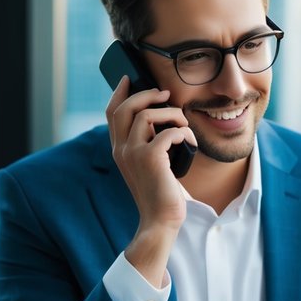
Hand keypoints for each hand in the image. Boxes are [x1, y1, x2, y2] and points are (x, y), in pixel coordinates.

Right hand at [105, 78, 198, 285]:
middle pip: (125, 107)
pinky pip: (168, 132)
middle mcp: (121, 149)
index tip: (129, 79)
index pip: (111, 113)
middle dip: (146, 95)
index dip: (120, 93)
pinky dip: (183, 132)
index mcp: (119, 149)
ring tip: (183, 124)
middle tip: (165, 95)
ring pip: (147, 115)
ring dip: (171, 114)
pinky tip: (189, 141)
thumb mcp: (149, 165)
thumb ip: (148, 144)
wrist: (160, 221)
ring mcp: (133, 154)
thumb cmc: (160, 193)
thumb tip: (162, 119)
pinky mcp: (150, 159)